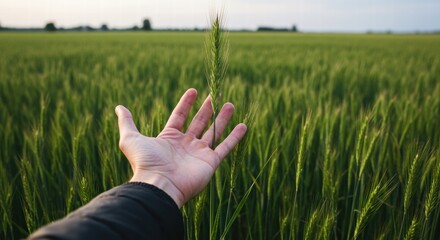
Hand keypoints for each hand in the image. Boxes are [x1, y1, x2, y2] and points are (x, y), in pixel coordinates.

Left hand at [115, 88, 246, 207]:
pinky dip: (235, 137)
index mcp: (169, 138)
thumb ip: (127, 122)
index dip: (186, 103)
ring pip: (214, 131)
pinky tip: (243, 125)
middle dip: (207, 108)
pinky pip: (225, 147)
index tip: (193, 90)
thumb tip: (119, 107)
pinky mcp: (210, 162)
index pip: (179, 116)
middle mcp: (185, 145)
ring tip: (230, 104)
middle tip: (215, 94)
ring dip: (222, 118)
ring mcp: (199, 153)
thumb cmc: (145, 163)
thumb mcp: (131, 139)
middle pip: (199, 122)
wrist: (158, 185)